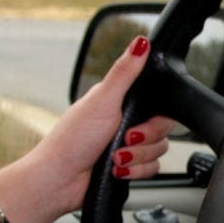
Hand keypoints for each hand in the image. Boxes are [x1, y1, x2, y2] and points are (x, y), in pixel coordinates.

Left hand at [28, 35, 174, 212]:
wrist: (60, 180)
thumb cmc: (72, 139)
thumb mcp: (102, 100)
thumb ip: (125, 72)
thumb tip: (140, 43)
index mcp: (121, 102)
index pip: (159, 106)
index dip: (156, 118)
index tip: (139, 123)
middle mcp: (127, 123)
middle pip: (163, 131)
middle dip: (144, 141)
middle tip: (124, 140)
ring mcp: (128, 146)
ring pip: (158, 152)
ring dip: (136, 159)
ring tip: (114, 159)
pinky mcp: (129, 167)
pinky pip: (152, 169)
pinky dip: (135, 172)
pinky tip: (116, 170)